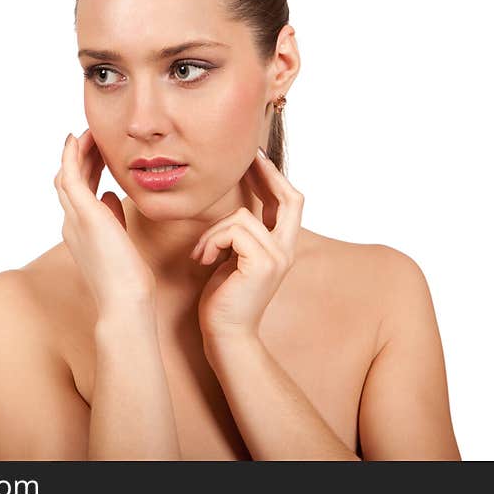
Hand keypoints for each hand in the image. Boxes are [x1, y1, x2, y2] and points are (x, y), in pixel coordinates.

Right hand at [53, 129, 156, 313]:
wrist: (125, 303)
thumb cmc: (128, 280)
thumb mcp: (121, 242)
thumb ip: (113, 218)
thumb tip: (111, 196)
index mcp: (81, 231)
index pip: (79, 192)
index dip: (86, 169)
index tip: (98, 153)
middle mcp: (71, 223)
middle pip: (70, 179)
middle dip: (82, 156)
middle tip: (94, 136)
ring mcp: (74, 219)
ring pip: (67, 175)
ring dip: (77, 151)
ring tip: (90, 132)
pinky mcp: (84, 215)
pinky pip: (71, 177)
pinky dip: (72, 156)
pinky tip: (78, 138)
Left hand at [190, 147, 303, 343]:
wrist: (225, 335)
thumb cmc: (222, 299)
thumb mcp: (233, 258)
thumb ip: (241, 235)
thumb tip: (234, 208)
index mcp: (281, 247)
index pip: (288, 202)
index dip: (274, 177)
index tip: (254, 158)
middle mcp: (287, 250)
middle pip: (292, 198)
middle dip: (268, 173)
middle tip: (248, 157)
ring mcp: (278, 257)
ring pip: (242, 215)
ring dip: (213, 232)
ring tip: (201, 254)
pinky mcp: (263, 263)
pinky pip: (233, 230)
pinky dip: (210, 241)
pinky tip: (202, 261)